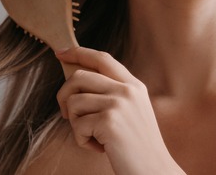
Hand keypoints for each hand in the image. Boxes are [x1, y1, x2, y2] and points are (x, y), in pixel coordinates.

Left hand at [55, 47, 184, 174]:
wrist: (154, 170)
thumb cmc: (138, 146)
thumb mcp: (132, 111)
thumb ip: (112, 93)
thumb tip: (77, 80)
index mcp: (134, 85)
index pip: (102, 58)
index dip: (79, 52)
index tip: (61, 53)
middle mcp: (127, 90)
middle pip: (80, 76)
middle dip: (64, 95)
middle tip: (66, 114)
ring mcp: (119, 104)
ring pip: (74, 102)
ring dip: (75, 124)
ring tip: (93, 137)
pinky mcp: (109, 121)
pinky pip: (77, 125)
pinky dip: (81, 140)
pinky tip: (99, 147)